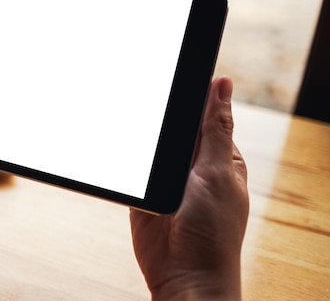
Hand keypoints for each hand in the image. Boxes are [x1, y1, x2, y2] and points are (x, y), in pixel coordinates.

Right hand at [130, 76, 248, 300]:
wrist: (183, 274)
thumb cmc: (212, 231)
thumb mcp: (217, 172)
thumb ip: (214, 129)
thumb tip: (222, 84)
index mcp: (218, 154)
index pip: (204, 112)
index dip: (191, 89)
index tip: (172, 63)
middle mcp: (192, 163)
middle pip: (173, 123)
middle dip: (160, 107)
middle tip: (139, 77)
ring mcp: (167, 176)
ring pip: (151, 140)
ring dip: (141, 128)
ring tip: (122, 99)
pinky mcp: (144, 189)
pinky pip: (134, 163)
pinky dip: (126, 152)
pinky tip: (114, 132)